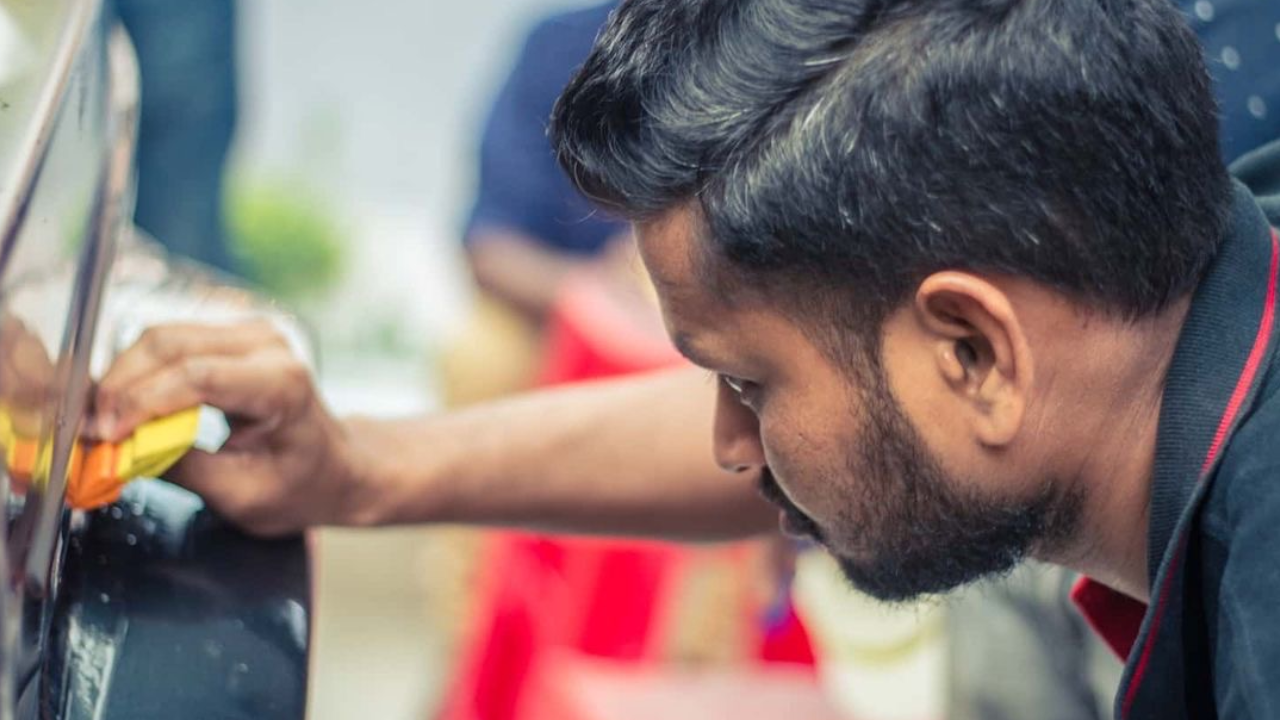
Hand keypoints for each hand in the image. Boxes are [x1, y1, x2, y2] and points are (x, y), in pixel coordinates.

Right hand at [90, 320, 358, 535]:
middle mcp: (268, 345)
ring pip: (162, 338)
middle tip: (87, 429)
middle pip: (170, 345)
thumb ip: (181, 468)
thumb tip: (118, 452)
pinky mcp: (231, 337)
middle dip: (119, 386)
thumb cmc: (302, 486)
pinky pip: (171, 344)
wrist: (337, 468)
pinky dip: (138, 372)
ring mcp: (250, 334)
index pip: (197, 376)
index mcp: (282, 383)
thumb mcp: (242, 495)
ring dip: (122, 377)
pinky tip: (121, 405)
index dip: (141, 403)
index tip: (104, 435)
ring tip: (99, 420)